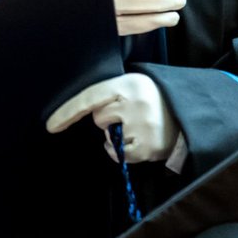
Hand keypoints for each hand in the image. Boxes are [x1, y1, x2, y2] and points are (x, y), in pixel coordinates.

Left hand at [46, 73, 178, 163]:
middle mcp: (136, 102)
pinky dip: (122, 150)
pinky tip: (137, 139)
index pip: (90, 97)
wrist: (187, 114)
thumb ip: (109, 92)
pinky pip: (119, 153)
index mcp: (128, 83)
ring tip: (136, 125)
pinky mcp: (148, 147)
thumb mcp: (133, 84)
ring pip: (108, 137)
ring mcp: (143, 126)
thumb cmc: (152, 98)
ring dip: (116, 135)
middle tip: (127, 113)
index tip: (51, 126)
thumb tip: (79, 107)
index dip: (68, 112)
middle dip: (108, 118)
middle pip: (99, 118)